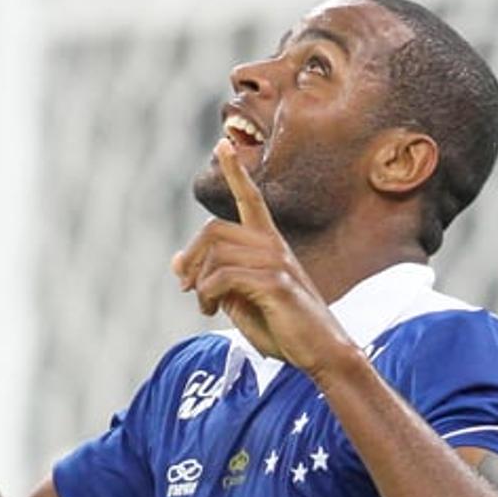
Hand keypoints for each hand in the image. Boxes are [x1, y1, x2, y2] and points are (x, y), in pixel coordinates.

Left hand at [170, 140, 351, 375]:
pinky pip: (222, 278)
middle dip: (190, 255)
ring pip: (216, 255)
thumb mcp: (241, 301)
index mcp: (270, 245)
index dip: (236, 171)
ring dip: (199, 283)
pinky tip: (211, 309)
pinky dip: (207, 294)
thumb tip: (177, 263)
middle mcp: (274, 246)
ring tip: (203, 305)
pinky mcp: (276, 283)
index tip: (223, 143)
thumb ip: (215, 278)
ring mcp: (277, 262)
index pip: (251, 199)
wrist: (320, 353)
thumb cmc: (283, 328)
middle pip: (215, 230)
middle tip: (183, 285)